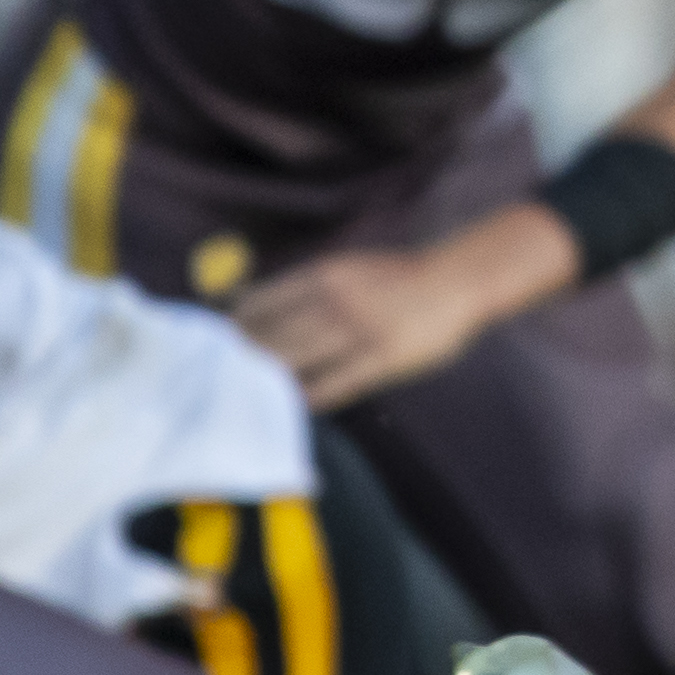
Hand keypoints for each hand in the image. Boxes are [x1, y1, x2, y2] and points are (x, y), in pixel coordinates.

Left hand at [236, 214, 567, 405]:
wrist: (458, 279)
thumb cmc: (402, 278)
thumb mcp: (350, 268)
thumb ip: (311, 286)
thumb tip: (258, 305)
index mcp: (324, 275)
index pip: (262, 302)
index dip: (236, 326)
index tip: (216, 343)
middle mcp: (334, 301)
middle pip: (272, 334)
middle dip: (243, 358)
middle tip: (217, 378)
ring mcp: (358, 331)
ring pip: (296, 359)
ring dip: (268, 379)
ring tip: (245, 396)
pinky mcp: (382, 359)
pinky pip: (336, 383)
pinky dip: (310, 397)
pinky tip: (294, 407)